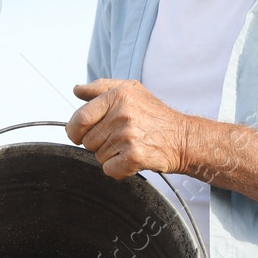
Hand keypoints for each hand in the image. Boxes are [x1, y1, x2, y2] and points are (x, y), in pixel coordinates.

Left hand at [66, 79, 189, 178]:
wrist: (183, 138)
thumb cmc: (155, 115)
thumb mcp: (131, 90)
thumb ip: (100, 88)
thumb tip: (77, 90)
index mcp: (118, 96)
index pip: (79, 119)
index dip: (75, 131)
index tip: (80, 134)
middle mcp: (122, 114)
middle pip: (87, 141)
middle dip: (98, 143)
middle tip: (119, 137)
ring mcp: (128, 136)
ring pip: (98, 156)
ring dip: (110, 155)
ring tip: (130, 145)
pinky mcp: (134, 156)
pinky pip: (109, 169)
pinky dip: (118, 168)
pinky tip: (132, 158)